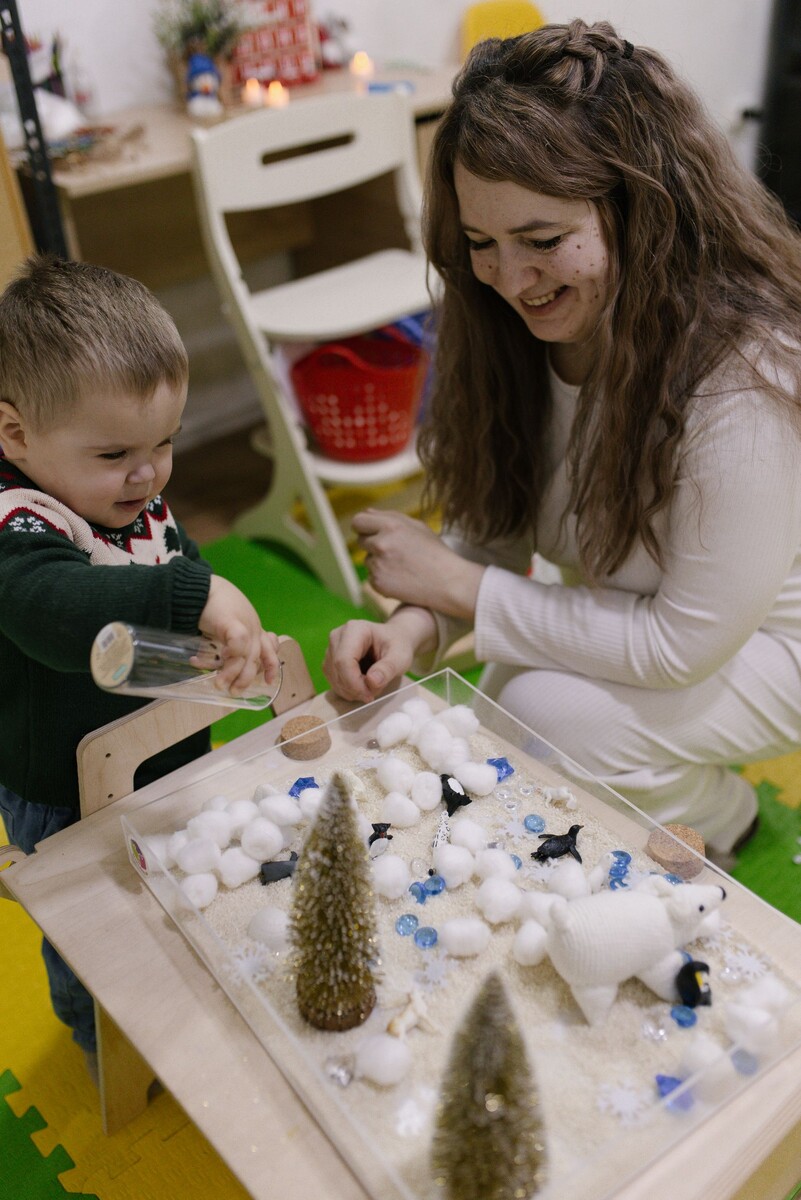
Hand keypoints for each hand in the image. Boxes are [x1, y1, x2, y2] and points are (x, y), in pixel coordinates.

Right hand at [198, 575, 280, 694]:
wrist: (199, 587)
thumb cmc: (209, 607)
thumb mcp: (222, 628)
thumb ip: (221, 644)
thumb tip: (205, 663)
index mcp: (254, 628)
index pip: (270, 648)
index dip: (271, 666)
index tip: (268, 682)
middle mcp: (254, 628)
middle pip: (256, 658)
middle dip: (246, 678)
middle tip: (235, 692)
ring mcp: (246, 624)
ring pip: (247, 655)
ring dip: (233, 673)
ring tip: (221, 685)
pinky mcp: (232, 622)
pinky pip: (238, 643)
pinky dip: (232, 655)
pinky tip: (221, 659)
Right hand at [323, 609, 435, 702]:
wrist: (394, 639)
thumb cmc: (397, 645)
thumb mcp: (400, 657)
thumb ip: (388, 668)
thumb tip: (372, 681)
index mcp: (354, 630)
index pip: (344, 660)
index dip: (354, 683)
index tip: (370, 695)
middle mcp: (338, 637)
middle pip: (337, 670)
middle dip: (354, 688)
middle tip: (374, 692)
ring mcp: (331, 649)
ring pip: (333, 678)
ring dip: (351, 691)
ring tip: (371, 686)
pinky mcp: (330, 661)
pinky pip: (333, 681)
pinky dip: (347, 690)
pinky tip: (362, 687)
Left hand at [354, 509, 482, 618]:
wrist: (448, 582)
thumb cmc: (434, 552)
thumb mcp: (417, 527)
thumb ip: (389, 517)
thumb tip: (366, 513)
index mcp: (390, 525)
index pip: (358, 521)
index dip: (363, 527)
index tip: (368, 532)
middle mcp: (381, 544)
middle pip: (360, 540)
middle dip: (372, 544)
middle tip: (393, 551)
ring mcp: (378, 565)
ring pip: (367, 560)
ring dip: (379, 562)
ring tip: (402, 566)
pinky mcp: (378, 583)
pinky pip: (372, 577)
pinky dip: (383, 578)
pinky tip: (401, 579)